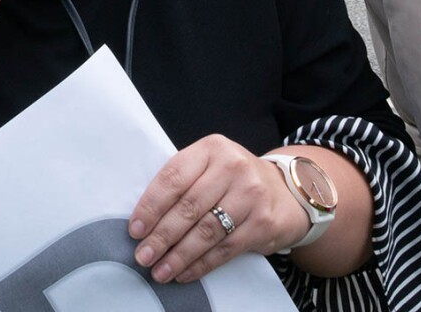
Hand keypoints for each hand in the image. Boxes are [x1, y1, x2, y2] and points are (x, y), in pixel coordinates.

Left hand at [128, 135, 309, 282]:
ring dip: (179, 255)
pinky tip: (185, 272)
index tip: (135, 229)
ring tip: (160, 270)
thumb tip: (145, 217)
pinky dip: (202, 264)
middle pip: (188, 207)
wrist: (285, 190)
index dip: (151, 206)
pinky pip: (226, 248)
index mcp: (210, 148)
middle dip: (161, 236)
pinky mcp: (264, 222)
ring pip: (206, 231)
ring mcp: (251, 194)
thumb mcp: (209, 165)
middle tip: (143, 256)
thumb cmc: (233, 178)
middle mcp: (232, 167)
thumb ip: (182, 181)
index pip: (173, 177)